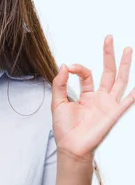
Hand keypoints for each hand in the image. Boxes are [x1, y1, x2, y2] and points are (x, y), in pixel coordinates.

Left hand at [51, 35, 134, 161]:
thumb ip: (60, 83)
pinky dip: (134, 93)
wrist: (70, 146)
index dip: (78, 68)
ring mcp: (108, 104)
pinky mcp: (114, 113)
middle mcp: (100, 97)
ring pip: (119, 80)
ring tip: (128, 49)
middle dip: (109, 55)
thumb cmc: (64, 128)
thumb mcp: (57, 102)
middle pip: (108, 72)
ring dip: (124, 65)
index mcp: (87, 95)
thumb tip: (64, 65)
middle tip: (110, 38)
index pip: (87, 74)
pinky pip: (127, 101)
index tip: (68, 68)